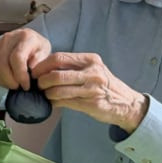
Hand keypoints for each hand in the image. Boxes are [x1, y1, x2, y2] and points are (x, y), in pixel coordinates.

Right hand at [0, 28, 52, 89]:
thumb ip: (40, 59)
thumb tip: (31, 68)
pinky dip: (0, 78)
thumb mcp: (45, 52)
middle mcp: (9, 38)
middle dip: (10, 80)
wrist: (27, 39)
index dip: (20, 75)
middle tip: (19, 87)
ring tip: (14, 85)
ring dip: (4, 80)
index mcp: (25, 37)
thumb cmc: (38, 48)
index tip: (26, 85)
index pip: (17, 58)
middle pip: (2, 63)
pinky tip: (9, 81)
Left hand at [33, 52, 148, 132]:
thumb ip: (72, 66)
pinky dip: (54, 102)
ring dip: (47, 94)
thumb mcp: (92, 69)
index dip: (42, 66)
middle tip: (37, 85)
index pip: (58, 58)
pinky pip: (65, 102)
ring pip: (58, 90)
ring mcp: (92, 89)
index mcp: (90, 60)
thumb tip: (43, 67)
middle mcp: (92, 73)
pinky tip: (53, 102)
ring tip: (45, 95)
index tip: (34, 72)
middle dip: (41, 81)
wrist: (127, 103)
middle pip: (56, 75)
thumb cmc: (104, 85)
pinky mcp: (91, 104)